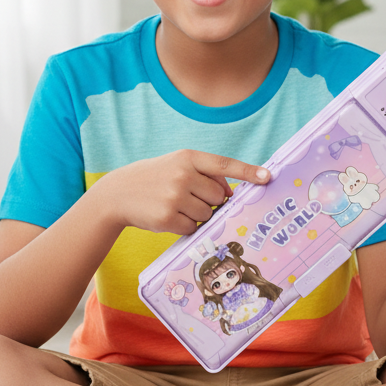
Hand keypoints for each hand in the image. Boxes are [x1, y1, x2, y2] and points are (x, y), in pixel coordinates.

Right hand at [96, 150, 269, 235]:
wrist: (118, 194)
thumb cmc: (155, 178)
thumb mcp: (178, 165)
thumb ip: (205, 174)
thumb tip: (231, 194)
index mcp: (188, 157)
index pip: (224, 164)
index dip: (248, 172)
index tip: (267, 177)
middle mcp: (183, 175)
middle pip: (219, 197)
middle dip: (210, 202)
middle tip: (189, 197)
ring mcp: (174, 196)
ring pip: (207, 214)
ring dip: (198, 215)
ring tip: (176, 206)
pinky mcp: (167, 218)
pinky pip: (193, 228)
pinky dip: (186, 226)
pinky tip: (170, 216)